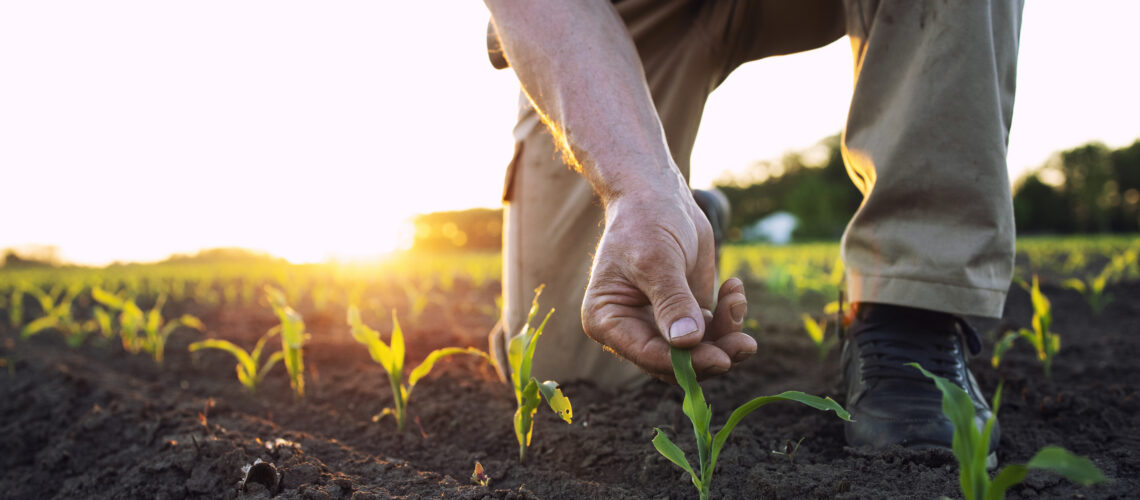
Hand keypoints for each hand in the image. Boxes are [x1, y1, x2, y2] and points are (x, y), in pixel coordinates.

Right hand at [581, 188, 756, 381]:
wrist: (657, 195)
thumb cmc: (645, 221)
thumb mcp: (656, 260)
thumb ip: (672, 301)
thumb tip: (687, 342)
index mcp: (607, 320)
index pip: (647, 354)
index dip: (685, 362)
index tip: (721, 359)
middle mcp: (631, 329)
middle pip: (675, 362)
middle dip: (712, 353)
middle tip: (746, 344)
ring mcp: (660, 324)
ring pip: (698, 352)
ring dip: (726, 333)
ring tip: (737, 299)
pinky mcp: (686, 314)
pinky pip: (712, 332)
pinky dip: (729, 316)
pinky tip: (734, 288)